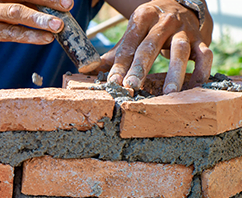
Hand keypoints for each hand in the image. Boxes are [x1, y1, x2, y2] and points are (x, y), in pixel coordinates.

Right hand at [0, 0, 73, 58]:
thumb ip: (22, 0)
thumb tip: (55, 4)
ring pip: (17, 14)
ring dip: (40, 20)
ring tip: (58, 26)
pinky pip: (12, 34)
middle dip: (48, 1)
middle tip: (67, 6)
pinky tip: (46, 38)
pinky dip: (31, 36)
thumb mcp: (1, 1)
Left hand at [97, 0, 212, 93]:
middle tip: (131, 87)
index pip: (129, 43)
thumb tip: (88, 70)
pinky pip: (205, 56)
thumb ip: (115, 52)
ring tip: (168, 93)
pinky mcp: (201, 39)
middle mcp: (164, 21)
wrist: (182, 6)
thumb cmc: (149, 27)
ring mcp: (184, 30)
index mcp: (142, 18)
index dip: (120, 64)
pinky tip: (194, 89)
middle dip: (140, 67)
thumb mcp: (132, 33)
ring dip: (175, 72)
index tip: (113, 82)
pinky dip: (201, 72)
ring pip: (180, 51)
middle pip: (150, 46)